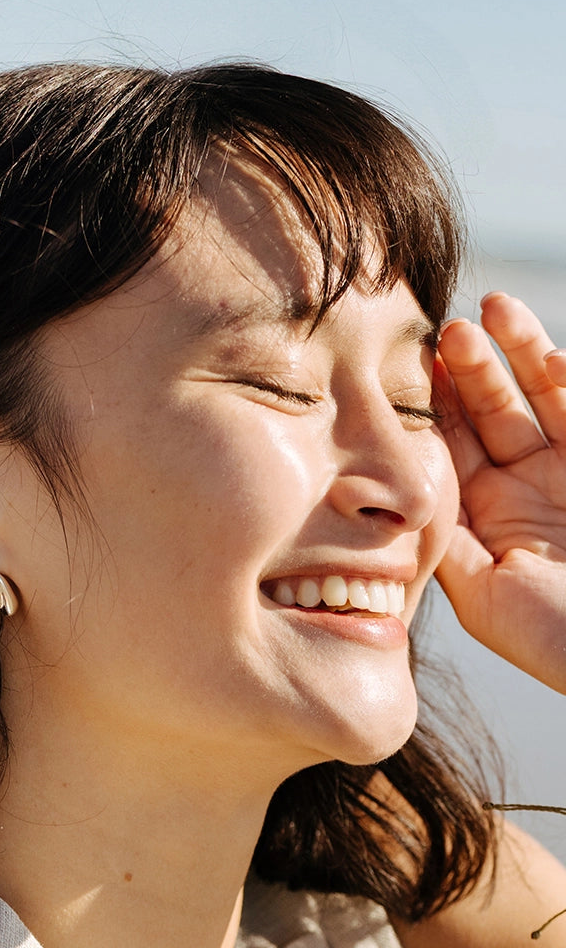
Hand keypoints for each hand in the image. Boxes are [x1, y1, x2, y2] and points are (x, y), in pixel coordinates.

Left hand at [435, 293, 565, 692]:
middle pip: (493, 410)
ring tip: (494, 309)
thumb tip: (398, 499)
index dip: (433, 405)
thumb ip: (445, 544)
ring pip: (542, 396)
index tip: (405, 365)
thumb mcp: (482, 595)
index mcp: (485, 515)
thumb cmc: (552, 637)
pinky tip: (554, 357)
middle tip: (446, 330)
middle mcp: (526, 486)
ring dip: (520, 352)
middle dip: (472, 367)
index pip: (451, 446)